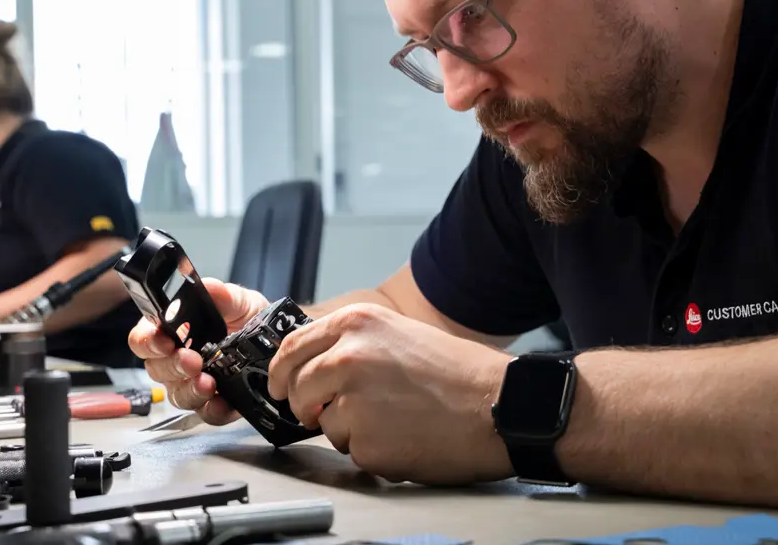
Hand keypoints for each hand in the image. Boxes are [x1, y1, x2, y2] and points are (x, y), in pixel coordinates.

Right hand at [127, 278, 267, 423]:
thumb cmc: (250, 319)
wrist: (278, 342)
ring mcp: (192, 384)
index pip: (144, 338)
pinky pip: (206, 413)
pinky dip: (213, 409)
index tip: (163, 341)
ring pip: (178, 395)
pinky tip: (222, 402)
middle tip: (192, 361)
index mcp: (174, 332)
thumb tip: (208, 287)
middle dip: (173, 366)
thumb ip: (223, 295)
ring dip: (191, 390)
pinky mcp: (214, 404)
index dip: (147, 341)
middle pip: (157, 369)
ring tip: (209, 383)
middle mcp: (177, 360)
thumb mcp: (240, 302)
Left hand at [267, 303, 513, 484]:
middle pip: (297, 389)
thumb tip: (315, 369)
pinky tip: (405, 436)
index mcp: (355, 324)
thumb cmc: (458, 372)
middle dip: (305, 405)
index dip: (280, 372)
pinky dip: (374, 450)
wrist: (499, 405)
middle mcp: (347, 358)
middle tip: (323, 412)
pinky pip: (353, 451)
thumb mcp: (398, 334)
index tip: (278, 385)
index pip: (292, 348)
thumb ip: (352, 345)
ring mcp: (353, 402)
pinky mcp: (366, 442)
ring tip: (394, 419)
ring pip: (326, 425)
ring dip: (349, 429)